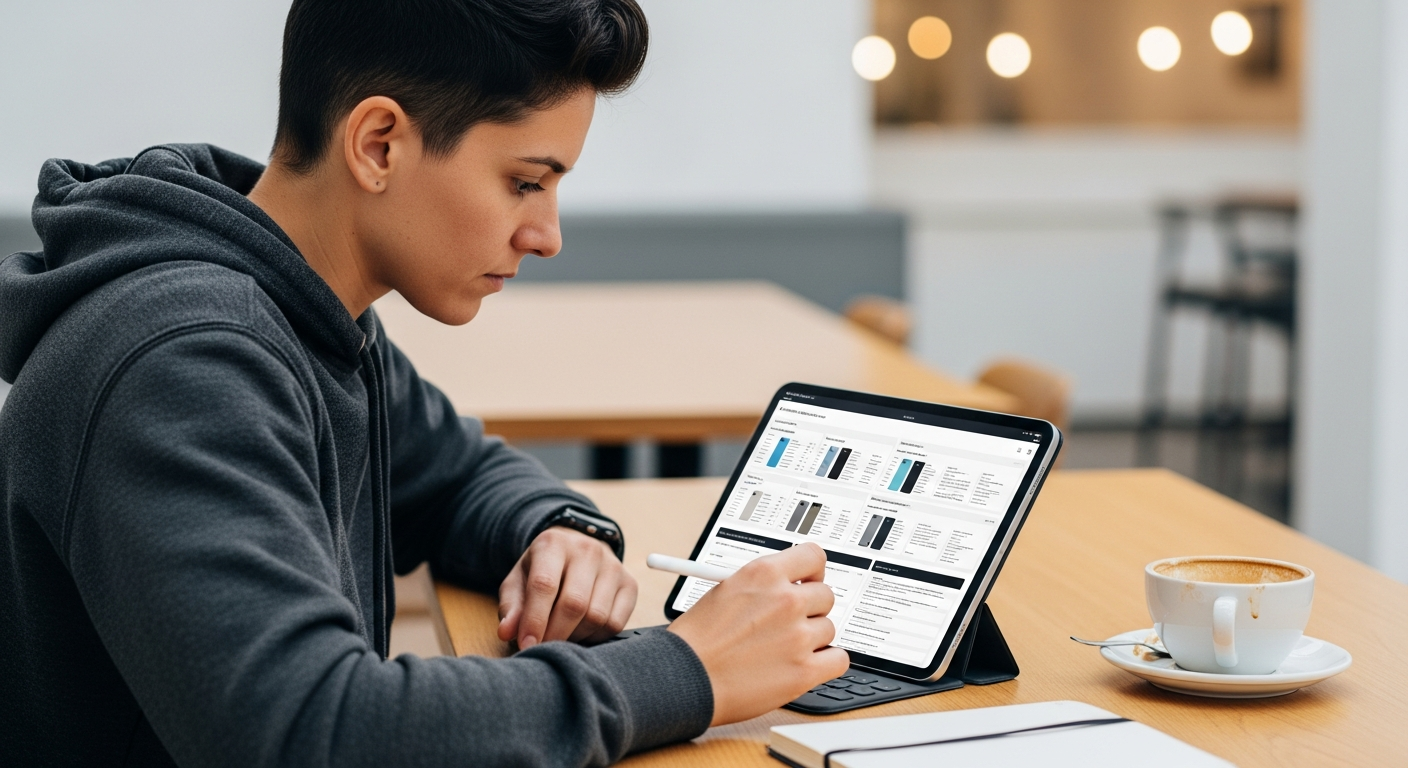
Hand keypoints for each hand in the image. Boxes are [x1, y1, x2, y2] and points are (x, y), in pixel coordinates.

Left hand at [497, 527, 637, 648]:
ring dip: (575, 637)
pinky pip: (615, 623)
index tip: (526, 645)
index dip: (534, 620)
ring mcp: (613, 566)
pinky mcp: (630, 584)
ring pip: (596, 617)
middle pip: (574, 604)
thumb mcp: (518, 580)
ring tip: (561, 636)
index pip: (544, 585)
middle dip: (555, 634)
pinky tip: (582, 632)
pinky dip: (596, 637)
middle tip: (543, 648)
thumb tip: (507, 633)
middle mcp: (588, 550)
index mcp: (553, 544)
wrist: (576, 550)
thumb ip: (511, 606)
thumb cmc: (542, 570)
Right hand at [667, 543, 848, 725]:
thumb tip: (788, 586)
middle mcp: (785, 600)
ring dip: (813, 638)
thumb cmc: (697, 641)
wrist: (683, 678)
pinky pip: (839, 659)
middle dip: (811, 608)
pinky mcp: (804, 670)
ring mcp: (798, 636)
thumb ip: (762, 587)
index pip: (813, 556)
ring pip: (829, 629)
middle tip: (792, 622)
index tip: (809, 581)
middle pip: (826, 595)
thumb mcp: (724, 592)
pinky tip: (806, 665)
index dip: (813, 572)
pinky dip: (826, 663)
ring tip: (784, 649)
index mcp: (763, 574)